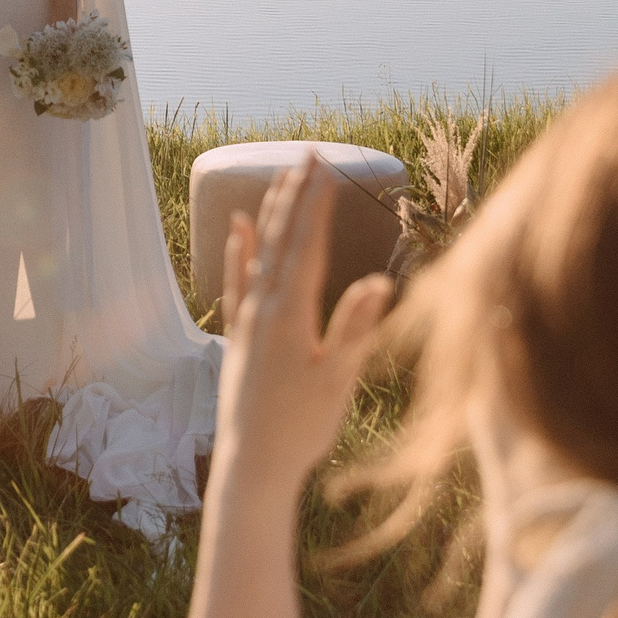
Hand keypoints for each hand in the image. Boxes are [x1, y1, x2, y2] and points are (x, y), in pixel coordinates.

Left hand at [213, 155, 394, 494]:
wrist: (253, 463)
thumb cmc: (302, 427)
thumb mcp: (338, 379)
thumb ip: (354, 328)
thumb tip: (380, 282)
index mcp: (291, 315)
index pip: (307, 246)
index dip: (318, 206)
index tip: (326, 168)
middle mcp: (263, 309)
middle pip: (280, 239)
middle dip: (295, 195)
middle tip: (306, 154)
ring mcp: (247, 321)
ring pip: (257, 253)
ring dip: (270, 214)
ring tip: (278, 177)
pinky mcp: (238, 338)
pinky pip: (237, 281)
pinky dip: (238, 252)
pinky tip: (237, 229)